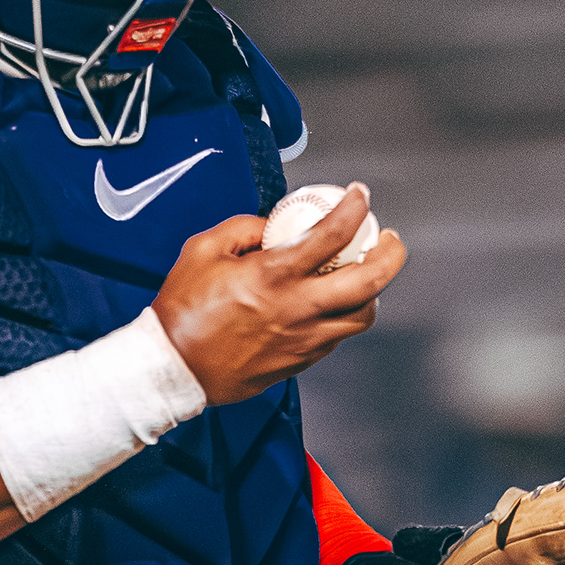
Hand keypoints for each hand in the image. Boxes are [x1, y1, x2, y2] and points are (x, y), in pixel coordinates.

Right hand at [151, 185, 406, 405]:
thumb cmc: (183, 311)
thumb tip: (271, 225)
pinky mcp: (299, 361)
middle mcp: (297, 308)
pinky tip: (331, 305)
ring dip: (372, 292)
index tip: (359, 196)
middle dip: (390, 254)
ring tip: (364, 276)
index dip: (355, 207)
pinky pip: (336, 337)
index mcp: (273, 275)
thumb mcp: (203, 250)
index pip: (333, 233)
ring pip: (362, 316)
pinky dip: (343, 317)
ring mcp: (303, 339)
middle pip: (370, 282)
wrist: (173, 368)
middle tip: (388, 240)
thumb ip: (243, 229)